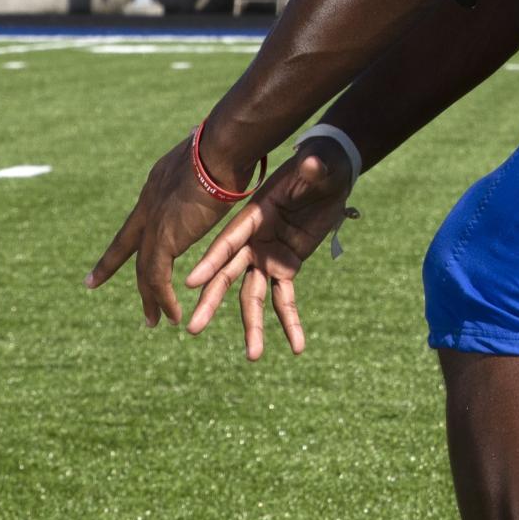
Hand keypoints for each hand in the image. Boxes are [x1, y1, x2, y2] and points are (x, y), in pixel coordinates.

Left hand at [86, 133, 247, 328]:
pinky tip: (172, 315)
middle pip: (127, 244)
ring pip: (142, 267)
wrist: (220, 152)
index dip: (121, 232)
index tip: (106, 240)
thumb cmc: (225, 150)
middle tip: (92, 283)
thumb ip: (205, 171)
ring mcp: (154, 222)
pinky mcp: (164, 239)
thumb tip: (213, 159)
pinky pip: (157, 278)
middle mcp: (149, 204)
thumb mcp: (207, 161)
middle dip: (109, 265)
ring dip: (149, 297)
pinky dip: (164, 299)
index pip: (134, 217)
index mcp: (157, 186)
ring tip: (153, 320)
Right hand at [181, 142, 357, 359]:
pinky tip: (298, 347)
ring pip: (253, 296)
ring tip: (253, 356)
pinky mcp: (286, 266)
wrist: (328, 173)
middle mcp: (253, 241)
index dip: (209, 263)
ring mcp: (267, 256)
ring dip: (253, 326)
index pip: (227, 244)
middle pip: (227, 276)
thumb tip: (312, 163)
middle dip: (211, 302)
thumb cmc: (319, 165)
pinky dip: (291, 322)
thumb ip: (312, 169)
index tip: (190, 284)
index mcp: (253, 217)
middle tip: (193, 328)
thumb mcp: (317, 167)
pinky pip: (286, 299)